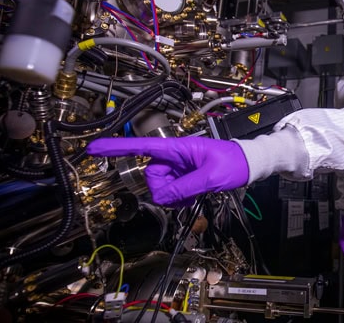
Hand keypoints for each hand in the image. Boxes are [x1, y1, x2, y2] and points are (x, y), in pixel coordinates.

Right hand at [86, 136, 248, 206]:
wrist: (249, 164)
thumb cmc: (234, 162)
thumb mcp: (210, 176)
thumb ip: (184, 187)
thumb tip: (162, 197)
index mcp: (177, 148)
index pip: (141, 147)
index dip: (116, 148)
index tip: (94, 148)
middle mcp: (174, 156)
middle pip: (151, 176)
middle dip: (165, 188)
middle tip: (187, 189)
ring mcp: (178, 167)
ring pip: (161, 187)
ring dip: (175, 195)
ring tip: (195, 190)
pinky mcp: (183, 177)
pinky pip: (171, 192)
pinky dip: (180, 198)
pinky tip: (194, 194)